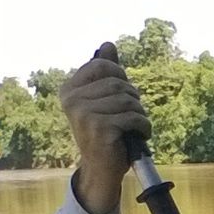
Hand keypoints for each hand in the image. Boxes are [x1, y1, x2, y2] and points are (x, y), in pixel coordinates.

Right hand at [60, 41, 151, 213]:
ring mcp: (84, 114)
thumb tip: (108, 45)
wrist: (101, 169)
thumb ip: (104, 73)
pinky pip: (134, 117)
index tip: (122, 93)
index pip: (102, 66)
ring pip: (128, 99)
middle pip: (118, 82)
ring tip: (135, 125)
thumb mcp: (102, 100)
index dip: (120, 76)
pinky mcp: (101, 128)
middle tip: (131, 114)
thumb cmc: (104, 132)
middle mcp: (72, 101)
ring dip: (140, 113)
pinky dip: (144, 126)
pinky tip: (140, 135)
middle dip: (133, 97)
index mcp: (69, 90)